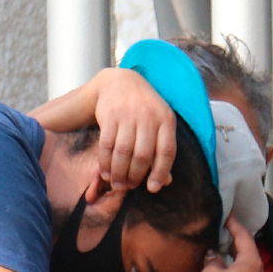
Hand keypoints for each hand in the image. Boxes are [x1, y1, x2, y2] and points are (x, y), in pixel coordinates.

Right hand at [93, 68, 175, 192]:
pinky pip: (107, 145)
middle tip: (128, 187)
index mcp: (166, 120)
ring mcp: (128, 115)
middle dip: (135, 176)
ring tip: (117, 184)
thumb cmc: (144, 109)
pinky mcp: (110, 115)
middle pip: (143, 155)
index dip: (160, 172)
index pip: (166, 151)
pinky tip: (106, 172)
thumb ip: (162, 151)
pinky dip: (105, 162)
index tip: (152, 188)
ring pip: (123, 152)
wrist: (120, 82)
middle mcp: (149, 117)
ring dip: (119, 173)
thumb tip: (166, 181)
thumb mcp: (159, 124)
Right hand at [194, 214, 264, 271]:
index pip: (245, 237)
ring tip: (223, 256)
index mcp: (252, 263)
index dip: (235, 225)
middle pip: (249, 255)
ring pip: (248, 271)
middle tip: (225, 235)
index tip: (228, 215)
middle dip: (237, 245)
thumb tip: (214, 255)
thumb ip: (213, 259)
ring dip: (237, 262)